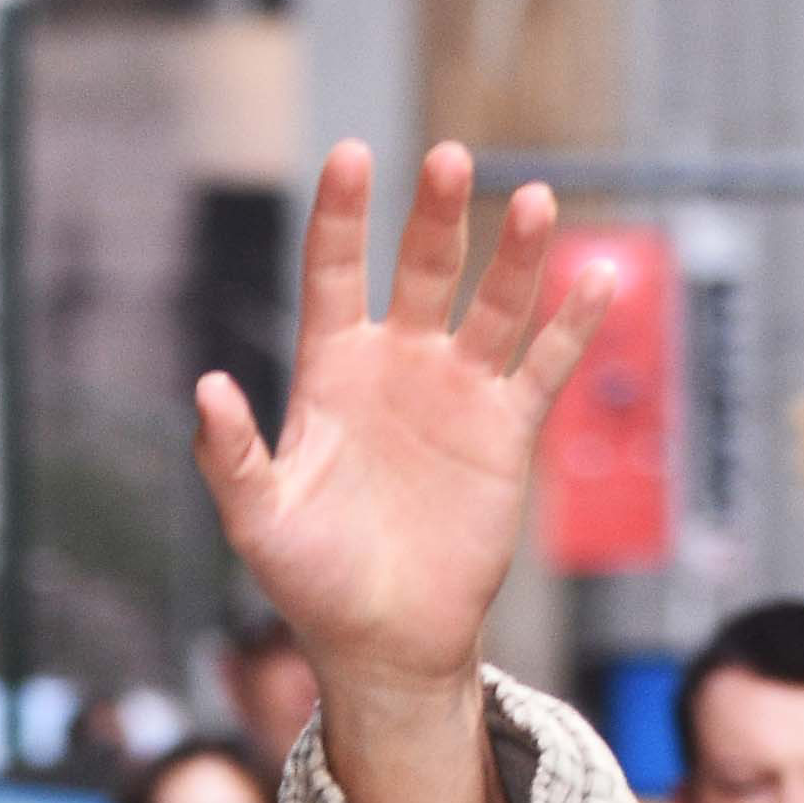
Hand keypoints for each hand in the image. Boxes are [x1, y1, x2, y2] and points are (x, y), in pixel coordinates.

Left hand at [193, 146, 609, 741]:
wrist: (386, 646)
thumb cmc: (313, 583)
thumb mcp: (260, 520)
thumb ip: (232, 455)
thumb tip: (205, 388)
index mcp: (332, 372)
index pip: (334, 274)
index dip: (341, 216)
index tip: (351, 156)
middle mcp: (398, 365)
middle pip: (423, 267)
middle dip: (437, 214)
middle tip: (450, 159)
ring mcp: (456, 392)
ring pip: (493, 303)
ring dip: (516, 253)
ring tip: (535, 200)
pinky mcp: (505, 431)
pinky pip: (544, 367)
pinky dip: (571, 326)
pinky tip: (598, 277)